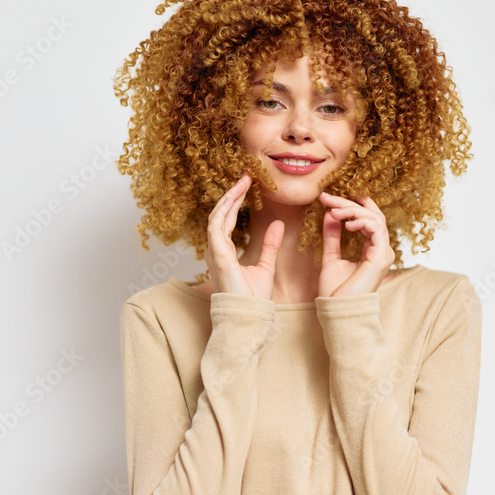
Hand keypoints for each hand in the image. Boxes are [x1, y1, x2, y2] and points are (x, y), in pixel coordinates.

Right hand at [204, 172, 284, 298]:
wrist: (249, 318)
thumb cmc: (253, 299)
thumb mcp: (266, 266)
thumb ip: (270, 244)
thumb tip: (279, 224)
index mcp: (225, 252)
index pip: (227, 219)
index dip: (236, 201)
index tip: (248, 185)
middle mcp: (216, 250)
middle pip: (220, 214)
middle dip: (232, 194)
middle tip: (247, 176)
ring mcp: (215, 253)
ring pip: (216, 216)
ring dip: (229, 197)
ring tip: (242, 182)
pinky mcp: (219, 256)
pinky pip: (216, 227)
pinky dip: (224, 210)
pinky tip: (234, 197)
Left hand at [317, 192, 394, 297]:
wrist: (338, 311)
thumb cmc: (336, 291)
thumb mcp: (331, 257)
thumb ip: (332, 236)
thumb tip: (330, 214)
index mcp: (372, 249)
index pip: (367, 218)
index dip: (350, 204)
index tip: (329, 198)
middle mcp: (381, 249)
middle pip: (372, 214)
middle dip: (348, 203)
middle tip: (326, 197)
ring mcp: (384, 253)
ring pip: (374, 218)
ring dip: (352, 211)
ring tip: (333, 211)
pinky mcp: (381, 258)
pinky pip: (377, 229)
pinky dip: (361, 221)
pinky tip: (346, 224)